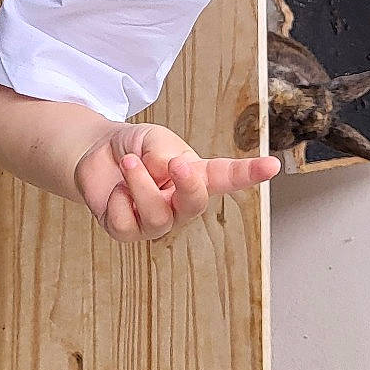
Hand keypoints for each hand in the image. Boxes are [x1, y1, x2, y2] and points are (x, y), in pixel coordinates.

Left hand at [72, 122, 280, 243]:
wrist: (96, 153)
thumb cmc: (136, 147)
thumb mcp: (153, 138)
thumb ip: (164, 152)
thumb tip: (169, 172)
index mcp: (196, 177)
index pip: (226, 177)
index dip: (249, 173)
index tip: (272, 165)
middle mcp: (179, 204)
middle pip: (196, 204)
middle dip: (188, 186)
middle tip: (177, 163)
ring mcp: (155, 222)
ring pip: (156, 214)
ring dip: (139, 182)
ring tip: (128, 162)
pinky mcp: (127, 231)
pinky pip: (125, 223)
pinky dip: (117, 199)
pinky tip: (116, 190)